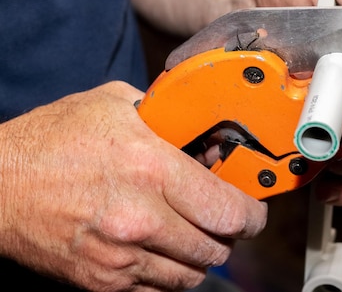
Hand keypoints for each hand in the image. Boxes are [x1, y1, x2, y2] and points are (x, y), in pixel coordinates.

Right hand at [0, 81, 266, 290]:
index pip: (229, 209)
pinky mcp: (102, 281)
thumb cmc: (52, 140)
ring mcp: (121, 255)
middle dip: (229, 235)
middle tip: (224, 221)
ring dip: (200, 257)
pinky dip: (169, 274)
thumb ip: (168, 115)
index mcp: (151, 168)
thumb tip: (203, 133)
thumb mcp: (114, 104)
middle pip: (217, 247)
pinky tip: (162, 251)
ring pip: (191, 275)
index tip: (253, 210)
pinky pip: (158, 290)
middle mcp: (140, 217)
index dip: (251, 214)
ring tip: (193, 235)